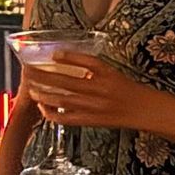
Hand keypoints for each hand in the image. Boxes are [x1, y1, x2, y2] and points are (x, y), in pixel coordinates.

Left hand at [21, 53, 154, 131]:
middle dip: (44, 76)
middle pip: (66, 82)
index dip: (69, 57)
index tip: (54, 54)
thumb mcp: (114, 72)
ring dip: (44, 94)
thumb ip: (93, 68)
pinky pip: (67, 118)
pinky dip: (53, 114)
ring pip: (63, 100)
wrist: (145, 110)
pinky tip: (44, 108)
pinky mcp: (92, 120)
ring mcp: (94, 106)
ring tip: (31, 89)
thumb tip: (66, 61)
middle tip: (29, 71)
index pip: (86, 62)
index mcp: (108, 74)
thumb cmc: (130, 90)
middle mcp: (100, 90)